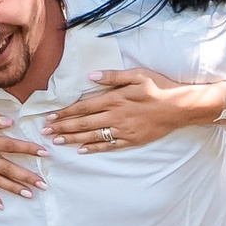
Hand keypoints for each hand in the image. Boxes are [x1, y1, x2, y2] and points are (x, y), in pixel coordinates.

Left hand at [44, 67, 225, 152]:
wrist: (179, 107)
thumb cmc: (159, 87)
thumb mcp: (136, 75)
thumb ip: (112, 77)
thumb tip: (90, 76)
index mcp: (115, 99)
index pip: (83, 107)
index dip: (65, 113)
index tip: (50, 117)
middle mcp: (116, 116)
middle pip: (84, 123)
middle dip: (63, 128)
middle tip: (46, 132)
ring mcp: (123, 130)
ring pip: (93, 136)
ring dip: (73, 139)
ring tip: (57, 142)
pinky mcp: (132, 140)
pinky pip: (109, 146)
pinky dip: (94, 149)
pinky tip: (81, 151)